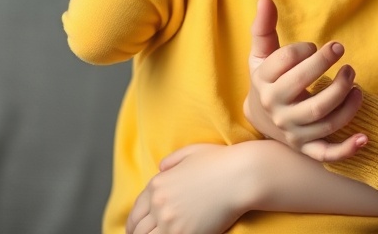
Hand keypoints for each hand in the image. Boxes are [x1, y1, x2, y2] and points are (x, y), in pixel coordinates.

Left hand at [126, 144, 245, 233]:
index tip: (137, 229)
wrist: (242, 176)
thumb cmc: (222, 161)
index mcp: (158, 184)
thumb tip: (161, 168)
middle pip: (137, 229)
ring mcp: (170, 222)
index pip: (136, 210)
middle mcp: (159, 204)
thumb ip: (172, 160)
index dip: (134, 222)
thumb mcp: (192, 152)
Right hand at [244, 0, 365, 160]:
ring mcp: (292, 131)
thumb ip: (263, 28)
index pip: (285, 62)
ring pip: (323, 119)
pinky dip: (346, 149)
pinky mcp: (306, 147)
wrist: (260, 118)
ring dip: (345, 101)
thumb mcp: (261, 54)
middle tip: (341, 50)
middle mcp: (277, 110)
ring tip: (356, 82)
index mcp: (265, 83)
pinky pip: (326, 153)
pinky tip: (365, 137)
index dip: (304, 50)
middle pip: (305, 91)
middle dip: (326, 68)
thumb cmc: (268, 78)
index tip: (314, 47)